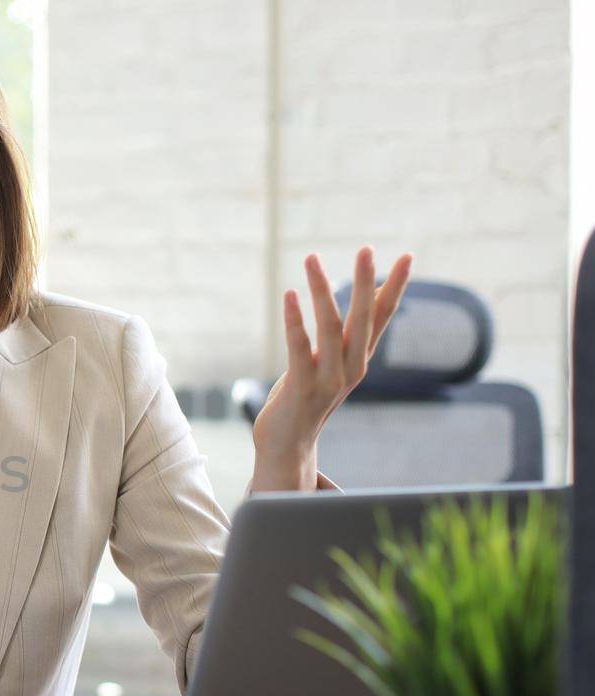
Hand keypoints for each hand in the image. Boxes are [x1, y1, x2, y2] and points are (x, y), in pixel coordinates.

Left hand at [251, 246, 412, 490]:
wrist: (289, 445)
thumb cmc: (306, 396)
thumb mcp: (332, 362)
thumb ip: (347, 333)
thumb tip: (367, 294)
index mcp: (360, 359)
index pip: (382, 317)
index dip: (394, 288)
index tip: (407, 256)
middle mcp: (352, 368)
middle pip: (363, 319)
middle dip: (366, 283)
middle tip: (367, 249)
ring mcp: (329, 380)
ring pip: (331, 329)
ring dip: (322, 291)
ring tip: (311, 258)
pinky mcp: (302, 388)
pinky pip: (299, 349)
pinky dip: (295, 321)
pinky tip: (290, 295)